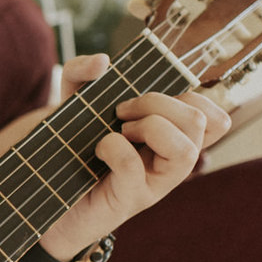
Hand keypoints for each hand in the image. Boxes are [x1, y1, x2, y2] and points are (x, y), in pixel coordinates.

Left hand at [41, 53, 229, 261]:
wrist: (45, 193)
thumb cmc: (70, 148)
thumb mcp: (73, 100)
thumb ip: (82, 72)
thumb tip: (103, 61)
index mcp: (172, 136)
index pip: (215, 116)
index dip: (192, 95)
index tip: (148, 95)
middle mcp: (171, 161)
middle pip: (202, 121)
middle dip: (159, 102)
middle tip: (123, 111)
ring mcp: (155, 183)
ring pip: (186, 149)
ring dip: (150, 126)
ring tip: (119, 131)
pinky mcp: (129, 200)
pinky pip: (134, 168)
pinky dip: (115, 147)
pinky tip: (100, 149)